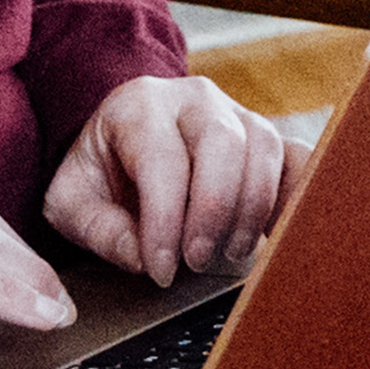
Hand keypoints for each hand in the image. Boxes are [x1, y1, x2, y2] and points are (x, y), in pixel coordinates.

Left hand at [47, 71, 307, 286]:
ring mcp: (237, 113)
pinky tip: (278, 232)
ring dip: (253, 209)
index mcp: (139, 106)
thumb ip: (99, 231)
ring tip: (229, 253)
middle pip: (222, 143)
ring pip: (264, 148)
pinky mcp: (266, 137)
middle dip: (214, 211)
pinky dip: (297, 194)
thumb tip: (145, 257)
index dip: (165, 220)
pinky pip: (296, 156)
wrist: (123, 146)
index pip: (161, 160)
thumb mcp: (72, 202)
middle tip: (197, 261)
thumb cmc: (100, 175)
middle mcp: (193, 98)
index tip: (162, 269)